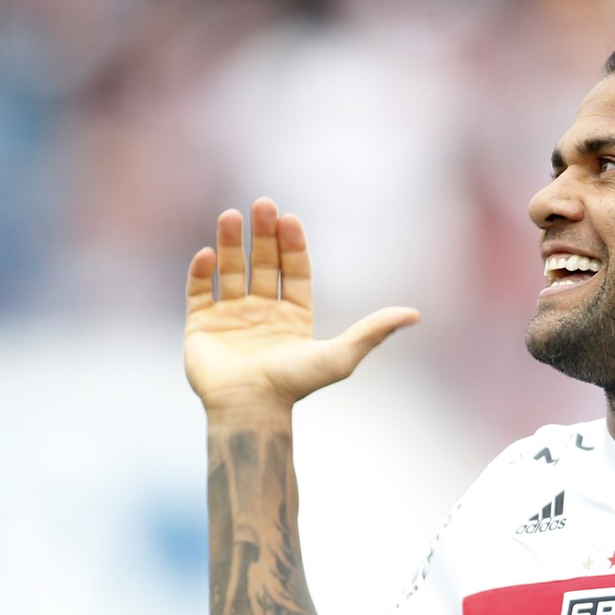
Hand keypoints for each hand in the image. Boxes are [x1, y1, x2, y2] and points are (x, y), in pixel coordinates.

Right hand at [184, 198, 418, 414]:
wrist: (251, 408)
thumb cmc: (295, 384)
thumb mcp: (341, 355)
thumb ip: (374, 330)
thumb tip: (415, 314)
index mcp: (294, 316)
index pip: (293, 271)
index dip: (292, 244)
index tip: (288, 218)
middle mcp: (263, 313)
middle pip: (262, 264)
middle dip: (262, 235)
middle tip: (261, 205)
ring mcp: (231, 318)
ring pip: (230, 271)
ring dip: (231, 244)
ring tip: (232, 216)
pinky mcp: (201, 327)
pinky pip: (198, 292)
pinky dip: (201, 272)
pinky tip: (208, 253)